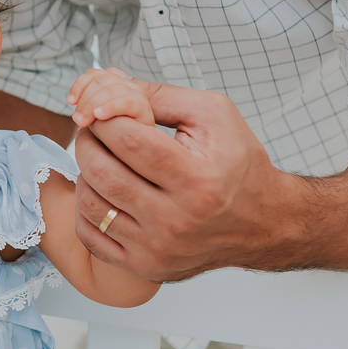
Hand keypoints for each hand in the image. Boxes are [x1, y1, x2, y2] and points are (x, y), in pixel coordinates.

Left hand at [68, 67, 158, 129]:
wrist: (139, 145)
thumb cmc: (116, 131)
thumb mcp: (98, 114)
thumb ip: (89, 104)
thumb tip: (75, 101)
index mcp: (115, 81)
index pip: (94, 74)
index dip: (79, 85)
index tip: (71, 102)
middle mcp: (127, 84)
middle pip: (100, 81)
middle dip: (85, 100)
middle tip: (77, 119)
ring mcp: (137, 94)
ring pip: (110, 90)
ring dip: (92, 105)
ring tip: (85, 121)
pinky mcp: (144, 107)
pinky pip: (124, 102)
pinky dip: (109, 107)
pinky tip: (99, 116)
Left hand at [72, 84, 286, 281]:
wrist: (262, 222)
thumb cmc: (238, 164)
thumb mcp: (213, 115)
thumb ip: (159, 96)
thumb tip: (108, 81)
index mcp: (197, 179)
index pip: (128, 139)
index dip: (104, 117)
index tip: (101, 110)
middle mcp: (176, 220)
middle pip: (101, 171)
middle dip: (88, 140)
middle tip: (94, 129)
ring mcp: (158, 248)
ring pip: (90, 204)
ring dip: (85, 172)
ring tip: (102, 158)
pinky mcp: (145, 267)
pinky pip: (91, 235)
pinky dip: (87, 208)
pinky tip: (104, 191)